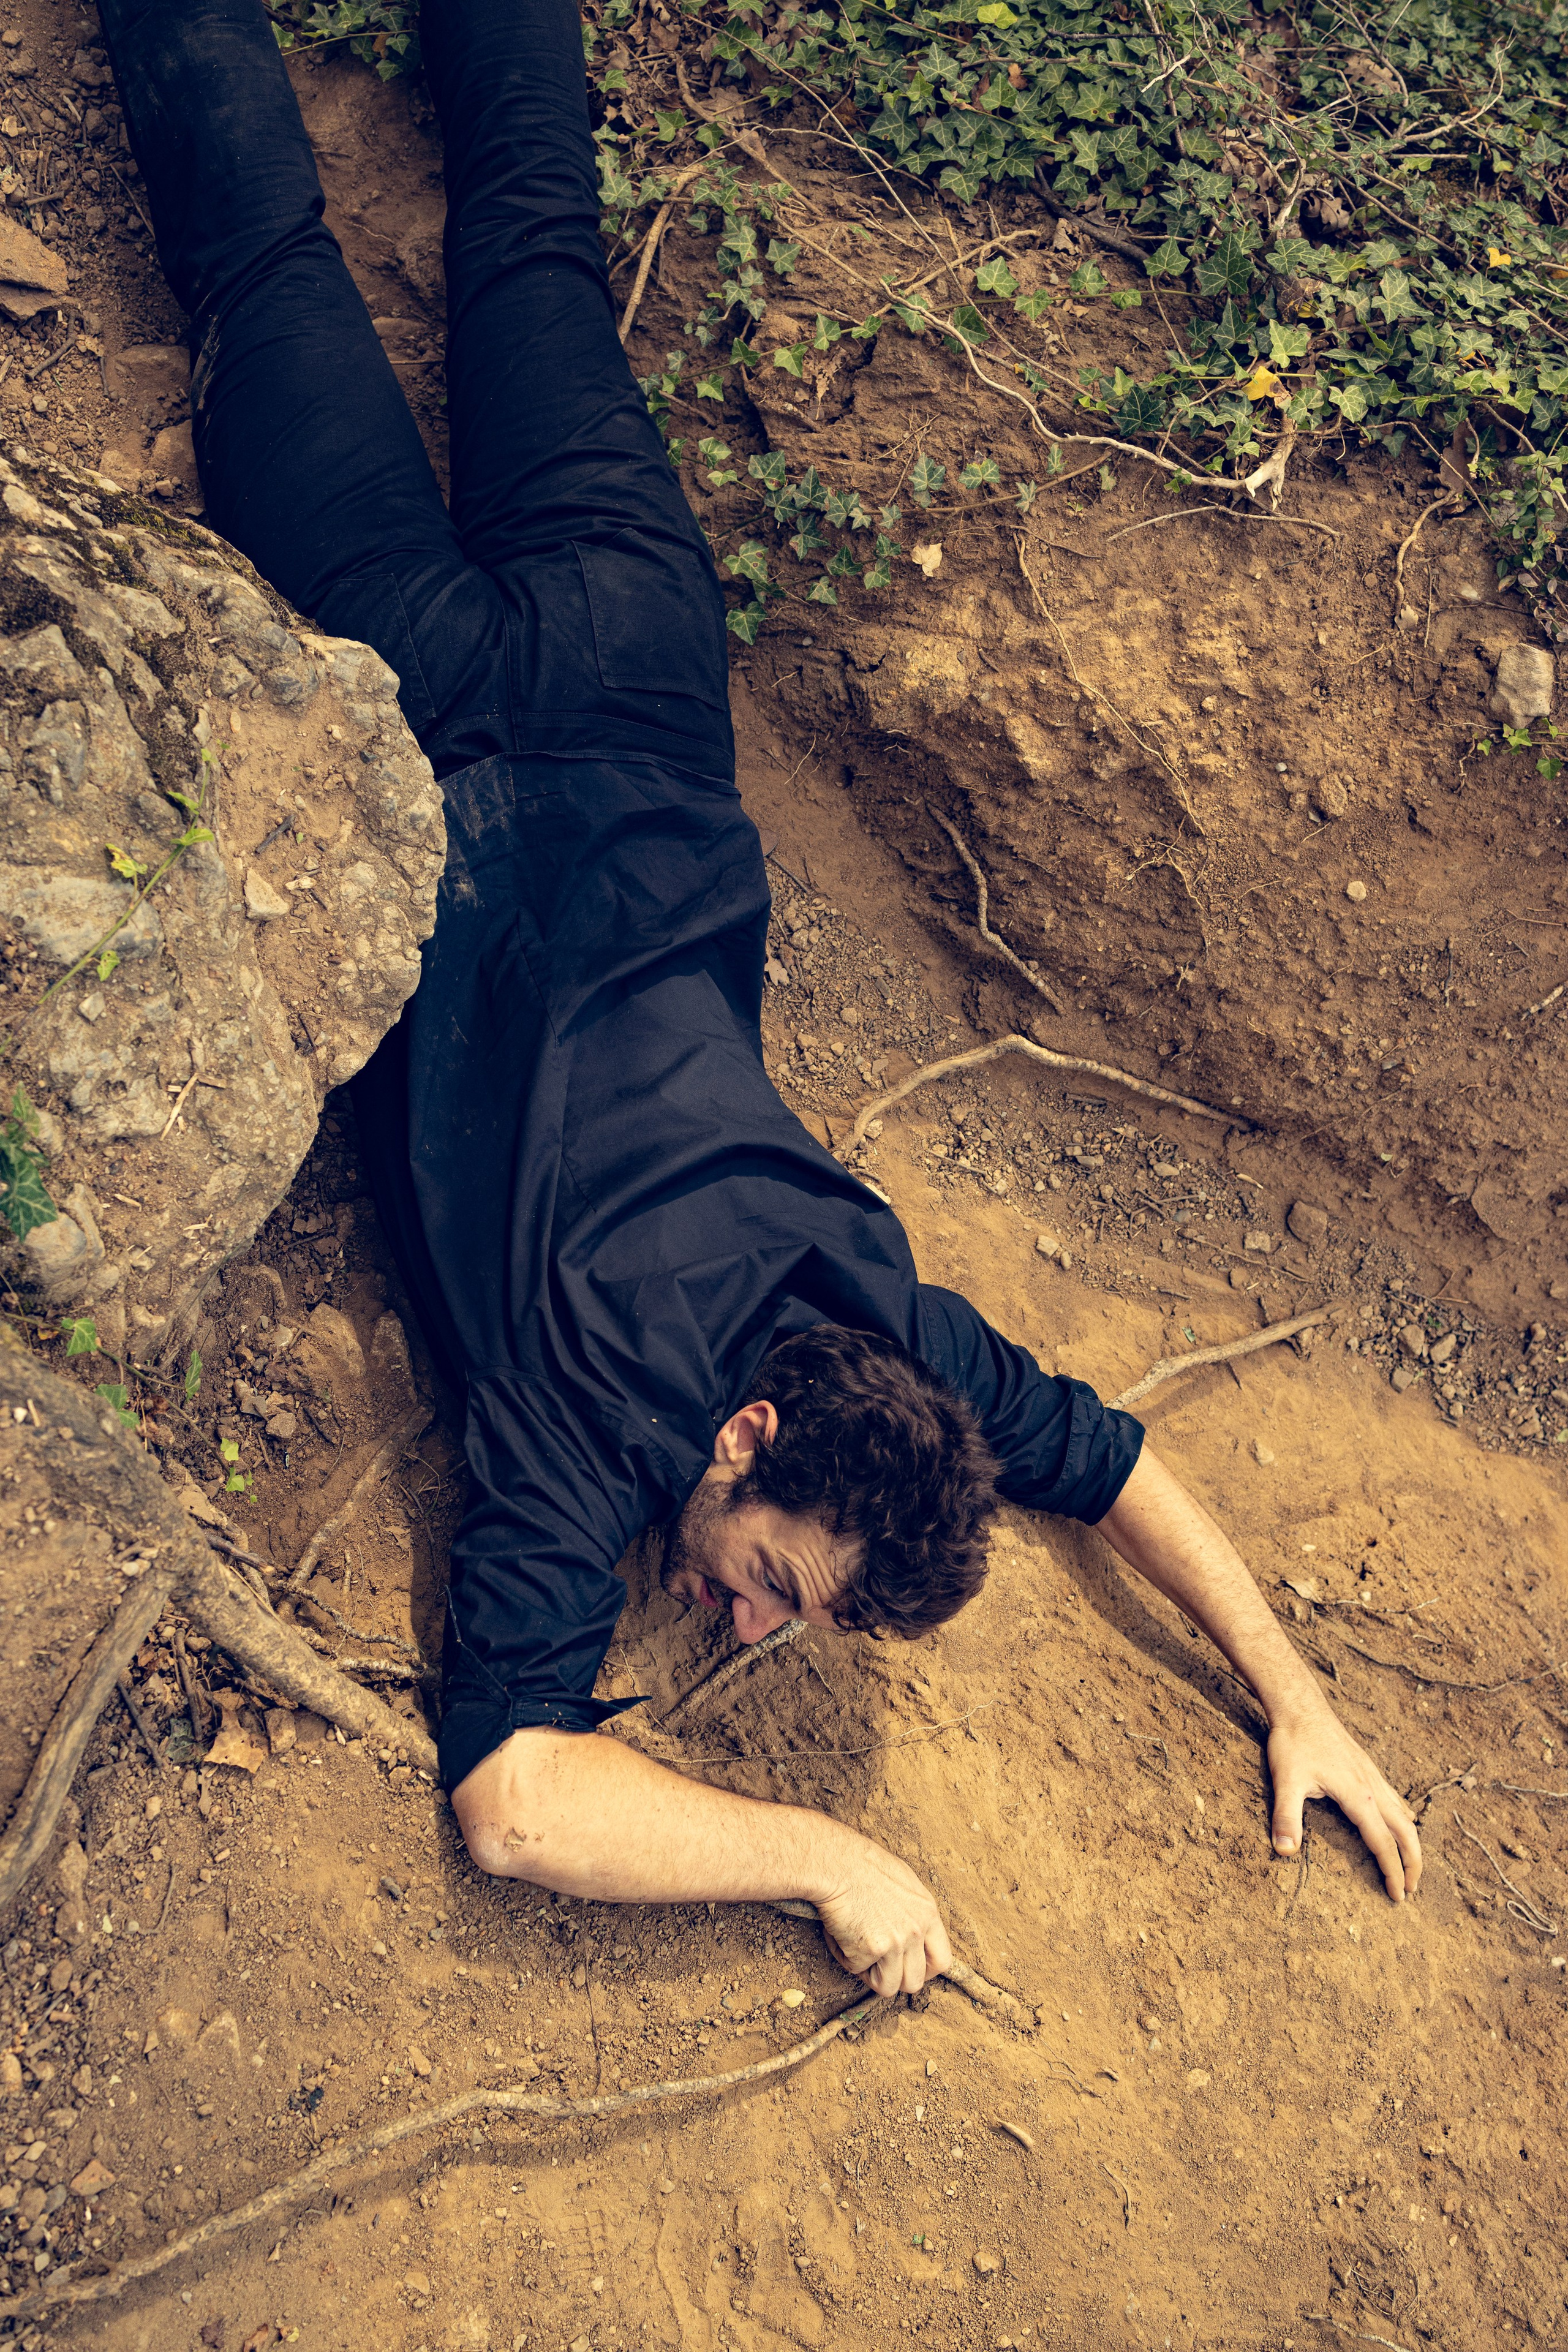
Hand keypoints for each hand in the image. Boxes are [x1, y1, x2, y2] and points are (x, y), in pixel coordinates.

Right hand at [812, 1837, 952, 1995]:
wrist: (838, 1862)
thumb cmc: (864, 1865)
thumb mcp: (904, 1883)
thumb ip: (914, 1913)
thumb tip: (913, 1937)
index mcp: (928, 1914)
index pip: (942, 1961)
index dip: (924, 1971)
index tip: (908, 1968)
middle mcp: (915, 1932)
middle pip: (914, 1982)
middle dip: (894, 1979)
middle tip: (876, 1963)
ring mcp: (893, 1944)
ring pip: (887, 1987)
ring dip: (869, 1974)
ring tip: (856, 1949)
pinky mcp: (867, 1951)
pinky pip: (855, 1969)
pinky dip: (845, 1957)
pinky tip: (839, 1933)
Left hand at [1267, 1704, 1421, 1900]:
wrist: (1300, 1706)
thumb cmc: (1293, 1742)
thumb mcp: (1285, 1781)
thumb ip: (1286, 1817)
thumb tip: (1284, 1852)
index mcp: (1359, 1797)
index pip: (1383, 1844)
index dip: (1393, 1872)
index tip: (1398, 1897)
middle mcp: (1373, 1788)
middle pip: (1406, 1832)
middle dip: (1413, 1863)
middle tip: (1411, 1889)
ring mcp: (1373, 1776)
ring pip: (1404, 1815)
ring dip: (1411, 1842)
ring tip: (1410, 1863)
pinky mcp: (1366, 1767)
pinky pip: (1395, 1799)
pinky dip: (1403, 1819)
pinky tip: (1400, 1821)